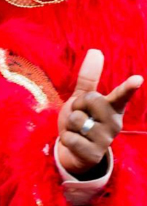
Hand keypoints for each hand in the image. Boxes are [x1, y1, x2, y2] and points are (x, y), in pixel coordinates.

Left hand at [57, 49, 142, 175]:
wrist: (73, 150)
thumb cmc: (82, 119)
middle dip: (77, 106)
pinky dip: (66, 138)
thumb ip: (89, 77)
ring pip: (77, 120)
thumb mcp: (82, 98)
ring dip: (70, 124)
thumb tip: (96, 51)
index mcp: (112, 107)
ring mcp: (106, 140)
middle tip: (80, 115)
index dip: (128, 87)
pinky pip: (70, 138)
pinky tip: (75, 143)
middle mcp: (114, 123)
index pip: (120, 95)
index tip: (137, 79)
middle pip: (88, 100)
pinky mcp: (94, 154)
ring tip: (78, 130)